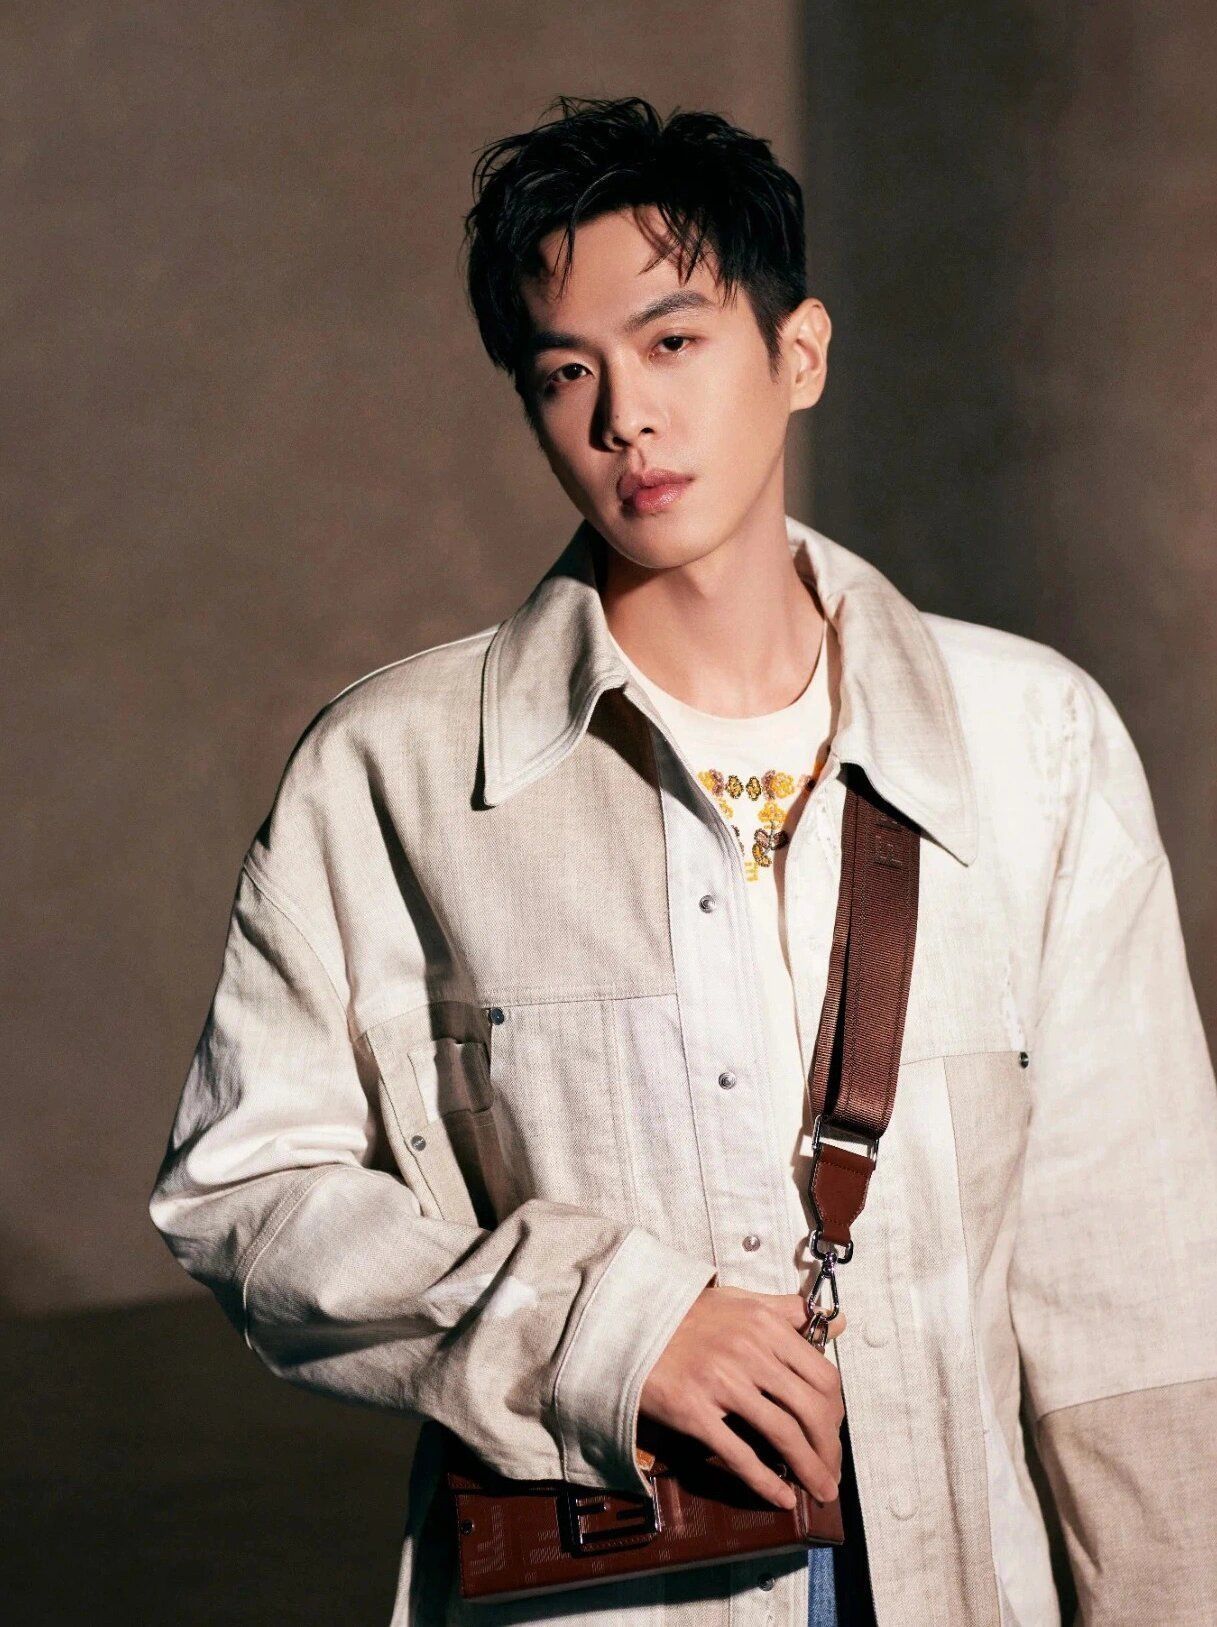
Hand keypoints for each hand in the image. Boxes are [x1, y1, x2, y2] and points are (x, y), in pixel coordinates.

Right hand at [638, 1283, 845, 1509]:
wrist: (627, 1326)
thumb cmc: (686, 1315)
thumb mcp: (739, 1301)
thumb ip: (788, 1311)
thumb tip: (836, 1323)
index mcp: (764, 1325)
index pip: (822, 1375)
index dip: (835, 1411)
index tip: (833, 1430)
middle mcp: (749, 1351)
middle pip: (810, 1409)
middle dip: (829, 1447)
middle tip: (831, 1469)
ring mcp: (722, 1383)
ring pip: (784, 1434)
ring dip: (810, 1469)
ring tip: (821, 1489)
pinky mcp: (695, 1412)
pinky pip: (740, 1455)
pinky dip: (767, 1482)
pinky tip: (783, 1497)